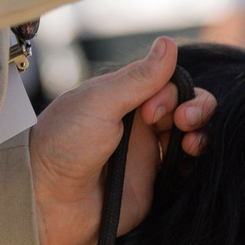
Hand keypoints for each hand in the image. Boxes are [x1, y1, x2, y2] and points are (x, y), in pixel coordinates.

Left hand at [28, 37, 213, 244]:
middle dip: (197, 108)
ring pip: (191, 139)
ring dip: (202, 133)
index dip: (173, 92)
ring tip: (191, 142)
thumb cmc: (61, 146)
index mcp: (124, 101)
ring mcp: (146, 159)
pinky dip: (197, 164)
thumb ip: (138, 77)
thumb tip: (168, 44)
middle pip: (187, 108)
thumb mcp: (99, 101)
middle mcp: (139, 128)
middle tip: (182, 122)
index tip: (150, 110)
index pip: (170, 85)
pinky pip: (185, 174)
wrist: (43, 200)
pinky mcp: (152, 190)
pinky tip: (191, 160)